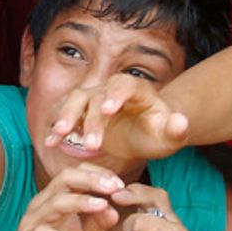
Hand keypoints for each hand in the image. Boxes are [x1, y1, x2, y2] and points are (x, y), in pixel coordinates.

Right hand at [4, 165, 124, 230]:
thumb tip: (114, 209)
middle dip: (91, 180)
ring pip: (54, 203)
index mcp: (56, 199)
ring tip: (101, 205)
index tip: (120, 185)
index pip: (76, 173)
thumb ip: (98, 223)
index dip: (98, 174)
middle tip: (115, 187)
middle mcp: (43, 205)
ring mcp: (31, 223)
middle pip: (64, 179)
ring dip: (79, 202)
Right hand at [43, 73, 189, 163]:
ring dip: (66, 117)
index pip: (124, 85)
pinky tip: (50, 142)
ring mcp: (94, 97)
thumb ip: (177, 130)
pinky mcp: (82, 110)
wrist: (144, 132)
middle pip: (96, 95)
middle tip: (90, 145)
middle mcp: (111, 88)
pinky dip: (57, 127)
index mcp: (136, 89)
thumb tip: (181, 122)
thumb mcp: (170, 136)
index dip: (114, 95)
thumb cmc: (158, 134)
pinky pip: (66, 114)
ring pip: (76, 100)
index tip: (107, 110)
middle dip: (91, 119)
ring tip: (59, 136)